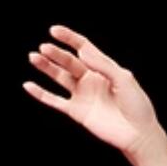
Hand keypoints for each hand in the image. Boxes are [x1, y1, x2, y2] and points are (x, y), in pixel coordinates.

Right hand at [22, 24, 162, 158]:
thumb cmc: (137, 105)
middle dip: (55, 54)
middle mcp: (90, 79)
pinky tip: (29, 86)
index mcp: (103, 68)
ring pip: (60, 77)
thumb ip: (102, 64)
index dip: (69, 38)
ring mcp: (83, 95)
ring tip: (34, 57)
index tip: (54, 30)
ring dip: (46, 67)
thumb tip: (81, 51)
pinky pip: (55, 101)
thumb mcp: (124, 79)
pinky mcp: (77, 112)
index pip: (83, 47)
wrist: (138, 135)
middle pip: (69, 61)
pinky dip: (41, 94)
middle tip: (43, 48)